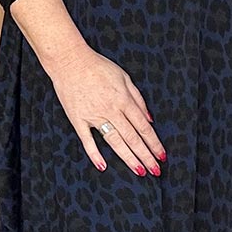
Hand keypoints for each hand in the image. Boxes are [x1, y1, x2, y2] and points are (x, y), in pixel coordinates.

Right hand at [47, 44, 165, 175]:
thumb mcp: (124, 77)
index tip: (161, 155)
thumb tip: (149, 119)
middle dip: (145, 155)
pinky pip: (87, 140)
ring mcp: (93, 116)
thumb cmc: (98, 67)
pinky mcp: (78, 119)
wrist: (70, 61)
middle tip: (155, 170)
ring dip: (128, 158)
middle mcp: (111, 110)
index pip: (143, 127)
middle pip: (132, 138)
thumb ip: (138, 99)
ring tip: (139, 171)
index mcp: (123, 100)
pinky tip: (103, 166)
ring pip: (114, 142)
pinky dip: (95, 154)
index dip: (154, 143)